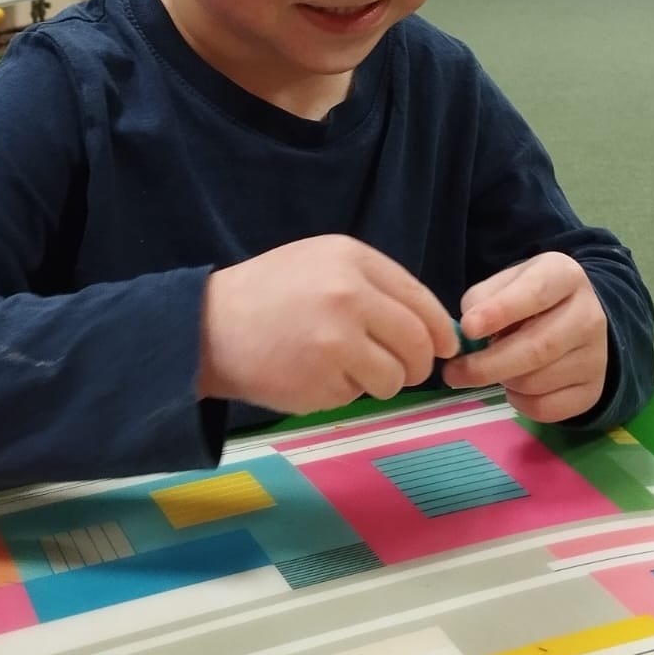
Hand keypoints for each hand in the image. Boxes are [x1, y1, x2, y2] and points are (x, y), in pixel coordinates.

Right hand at [200, 235, 458, 413]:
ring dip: (383, 381)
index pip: (419, 299)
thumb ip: (373, 285)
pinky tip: (316, 374)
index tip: (445, 345)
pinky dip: (346, 391)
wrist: (209, 328)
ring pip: (396, 377)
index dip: (438, 329)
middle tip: (408, 371)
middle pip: (418, 343)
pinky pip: (359, 395)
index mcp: (352, 259)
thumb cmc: (269, 294)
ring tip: (348, 369)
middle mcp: (349, 296)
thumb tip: (431, 326)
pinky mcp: (323, 381)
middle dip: (419, 364)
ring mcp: (337, 341)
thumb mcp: (320, 263)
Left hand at [444, 253, 608, 422]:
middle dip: (487, 365)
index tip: (468, 328)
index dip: (500, 311)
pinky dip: (519, 403)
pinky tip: (515, 386)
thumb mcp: (507, 283)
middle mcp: (589, 315)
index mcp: (565, 276)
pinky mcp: (593, 390)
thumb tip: (468, 332)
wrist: (576, 322)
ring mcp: (597, 356)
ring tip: (494, 368)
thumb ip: (482, 299)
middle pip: (537, 347)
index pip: (535, 292)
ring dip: (503, 381)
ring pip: (537, 382)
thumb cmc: (530, 300)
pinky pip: (545, 409)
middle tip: (453, 372)